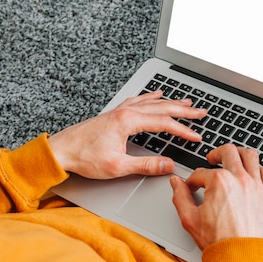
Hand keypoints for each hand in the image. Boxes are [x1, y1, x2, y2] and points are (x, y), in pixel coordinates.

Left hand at [48, 90, 206, 178]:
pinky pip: (138, 100)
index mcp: (128, 121)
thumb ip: (146, 165)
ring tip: (186, 102)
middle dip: (184, 110)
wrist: (61, 150)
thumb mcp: (118, 166)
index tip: (196, 137)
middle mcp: (126, 111)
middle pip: (162, 108)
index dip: (183, 130)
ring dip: (171, 102)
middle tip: (201, 111)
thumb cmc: (84, 157)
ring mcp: (120, 110)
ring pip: (152, 102)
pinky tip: (155, 95)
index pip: (165, 123)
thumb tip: (168, 165)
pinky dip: (151, 97)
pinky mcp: (114, 113)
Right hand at [170, 144, 262, 249]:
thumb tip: (176, 184)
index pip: (201, 172)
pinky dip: (257, 169)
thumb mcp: (190, 220)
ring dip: (239, 153)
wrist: (245, 258)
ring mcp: (256, 185)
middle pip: (228, 151)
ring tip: (233, 157)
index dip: (192, 180)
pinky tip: (252, 173)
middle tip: (211, 159)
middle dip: (216, 153)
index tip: (191, 186)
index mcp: (219, 182)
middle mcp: (239, 178)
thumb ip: (180, 197)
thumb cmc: (221, 243)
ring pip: (250, 155)